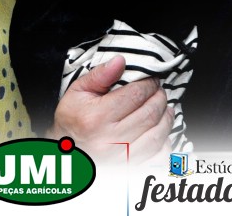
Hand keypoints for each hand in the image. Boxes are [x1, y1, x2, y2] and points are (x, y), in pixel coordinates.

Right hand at [49, 55, 170, 160]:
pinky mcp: (130, 170)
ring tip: (164, 108)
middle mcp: (109, 141)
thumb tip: (120, 61)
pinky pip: (157, 156)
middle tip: (159, 91)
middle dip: (159, 98)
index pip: (135, 95)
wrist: (66, 154)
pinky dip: (164, 142)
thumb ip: (100, 75)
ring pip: (157, 134)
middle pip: (149, 113)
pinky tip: (161, 131)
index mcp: (96, 119)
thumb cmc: (72, 121)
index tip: (151, 80)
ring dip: (166, 118)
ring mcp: (121, 159)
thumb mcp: (77, 93)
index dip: (148, 84)